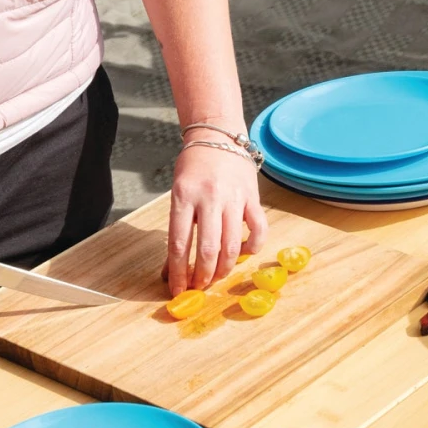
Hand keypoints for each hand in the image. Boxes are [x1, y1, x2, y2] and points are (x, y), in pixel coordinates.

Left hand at [165, 138, 267, 294]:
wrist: (218, 137)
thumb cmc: (194, 167)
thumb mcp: (177, 194)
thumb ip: (177, 228)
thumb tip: (169, 269)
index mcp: (184, 196)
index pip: (179, 243)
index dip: (178, 272)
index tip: (176, 290)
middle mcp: (209, 198)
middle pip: (208, 249)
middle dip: (203, 276)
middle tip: (198, 288)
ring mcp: (234, 198)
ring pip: (233, 244)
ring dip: (224, 268)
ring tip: (216, 278)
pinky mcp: (253, 197)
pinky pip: (258, 229)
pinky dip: (253, 247)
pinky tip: (243, 254)